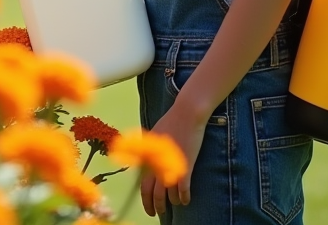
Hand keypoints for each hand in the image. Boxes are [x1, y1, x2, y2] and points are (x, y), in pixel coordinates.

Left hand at [141, 99, 205, 216]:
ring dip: (172, 202)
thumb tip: (141, 161)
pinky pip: (183, 189)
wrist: (186, 114)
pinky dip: (184, 197)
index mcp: (148, 158)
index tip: (148, 208)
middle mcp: (157, 165)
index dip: (145, 200)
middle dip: (156, 207)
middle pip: (154, 194)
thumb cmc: (170, 122)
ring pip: (168, 194)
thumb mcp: (152, 137)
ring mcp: (171, 166)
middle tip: (158, 213)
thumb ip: (147, 151)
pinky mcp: (185, 166)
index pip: (143, 186)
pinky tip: (186, 201)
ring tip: (175, 204)